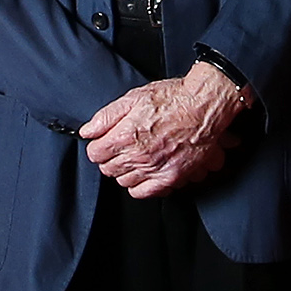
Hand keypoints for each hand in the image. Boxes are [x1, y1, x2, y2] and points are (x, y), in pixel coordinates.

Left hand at [80, 61, 248, 198]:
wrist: (203, 106)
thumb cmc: (172, 99)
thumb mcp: (133, 98)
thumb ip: (106, 117)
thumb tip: (88, 131)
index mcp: (125, 136)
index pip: (95, 154)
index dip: (98, 146)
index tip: (104, 142)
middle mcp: (138, 156)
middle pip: (109, 169)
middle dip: (111, 158)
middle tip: (122, 148)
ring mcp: (154, 169)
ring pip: (124, 182)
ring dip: (126, 171)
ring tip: (136, 158)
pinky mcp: (170, 177)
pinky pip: (145, 192)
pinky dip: (141, 186)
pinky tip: (145, 173)